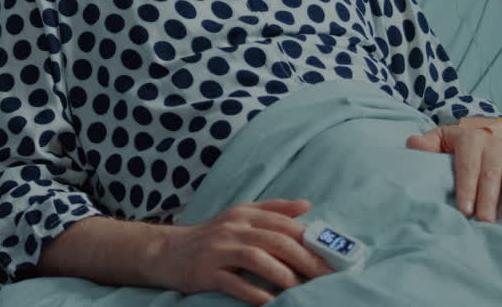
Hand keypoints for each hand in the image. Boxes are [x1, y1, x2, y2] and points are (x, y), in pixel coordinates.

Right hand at [149, 199, 332, 305]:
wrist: (169, 252)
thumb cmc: (213, 237)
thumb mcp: (240, 216)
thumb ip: (273, 210)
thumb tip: (307, 205)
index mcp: (245, 214)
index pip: (284, 223)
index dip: (310, 239)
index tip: (333, 257)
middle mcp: (233, 228)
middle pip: (275, 240)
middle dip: (305, 259)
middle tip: (326, 277)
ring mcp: (218, 249)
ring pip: (257, 258)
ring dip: (283, 275)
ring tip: (301, 290)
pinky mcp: (206, 272)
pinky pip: (235, 282)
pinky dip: (255, 293)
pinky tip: (271, 302)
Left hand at [406, 119, 501, 221]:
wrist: (487, 127)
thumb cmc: (459, 142)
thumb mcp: (441, 138)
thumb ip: (427, 143)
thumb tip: (412, 143)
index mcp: (470, 139)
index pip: (468, 167)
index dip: (466, 189)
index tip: (464, 210)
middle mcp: (493, 144)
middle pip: (490, 175)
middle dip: (487, 198)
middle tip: (484, 221)